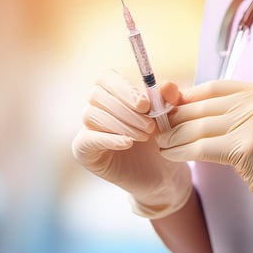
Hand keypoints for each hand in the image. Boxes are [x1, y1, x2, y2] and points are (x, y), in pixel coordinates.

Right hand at [72, 69, 191, 218]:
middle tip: (150, 126)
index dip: (124, 88)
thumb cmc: (161, 140)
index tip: (145, 105)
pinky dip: (109, 139)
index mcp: (112, 93)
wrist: (160, 175)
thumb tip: (167, 85)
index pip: (105, 78)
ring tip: (145, 136)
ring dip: (122, 125)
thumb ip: (169, 99)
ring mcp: (87, 128)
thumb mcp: (169, 117)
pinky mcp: (83, 150)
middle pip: (97, 95)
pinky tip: (128, 143)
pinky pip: (88, 138)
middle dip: (126, 110)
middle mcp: (95, 107)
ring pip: (92, 115)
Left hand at [157, 80, 252, 243]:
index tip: (167, 109)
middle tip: (157, 130)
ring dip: (174, 138)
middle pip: (201, 106)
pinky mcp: (248, 146)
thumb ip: (228, 112)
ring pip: (198, 127)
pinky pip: (202, 147)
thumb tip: (182, 107)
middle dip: (174, 119)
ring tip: (161, 145)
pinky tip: (172, 155)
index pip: (212, 87)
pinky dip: (182, 152)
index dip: (185, 98)